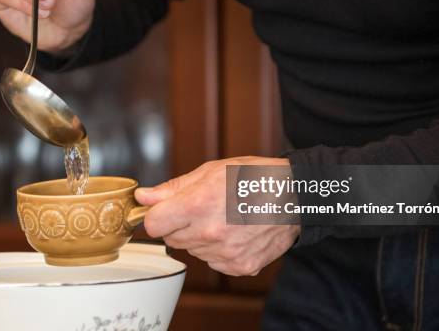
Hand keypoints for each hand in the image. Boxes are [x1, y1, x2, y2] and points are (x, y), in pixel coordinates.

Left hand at [135, 157, 300, 275]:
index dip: (157, 216)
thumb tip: (144, 197)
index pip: (154, 225)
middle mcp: (210, 233)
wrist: (294, 196)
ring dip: (201, 237)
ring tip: (225, 218)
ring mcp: (226, 253)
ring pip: (193, 251)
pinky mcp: (240, 266)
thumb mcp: (211, 171)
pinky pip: (214, 262)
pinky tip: (236, 232)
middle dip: (180, 224)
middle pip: (172, 239)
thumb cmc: (254, 178)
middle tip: (204, 208)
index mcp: (198, 205)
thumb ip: (173, 188)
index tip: (165, 211)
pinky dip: (220, 250)